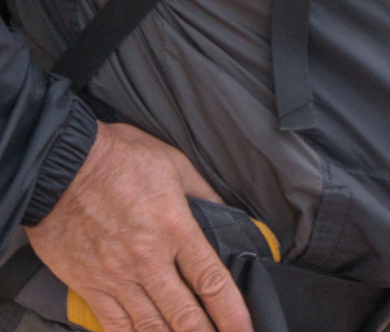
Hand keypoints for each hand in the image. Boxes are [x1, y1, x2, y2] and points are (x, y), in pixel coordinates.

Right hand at [27, 122, 251, 331]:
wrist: (60, 165)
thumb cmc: (121, 158)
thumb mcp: (176, 164)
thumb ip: (204, 196)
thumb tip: (226, 216)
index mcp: (175, 228)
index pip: (211, 280)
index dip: (232, 311)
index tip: (245, 329)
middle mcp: (147, 259)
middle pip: (184, 313)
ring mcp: (115, 276)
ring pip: (149, 325)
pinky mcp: (88, 285)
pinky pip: (112, 324)